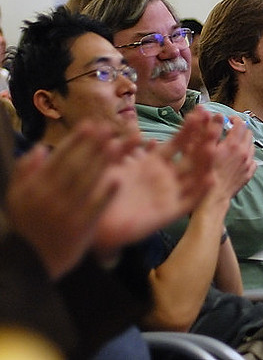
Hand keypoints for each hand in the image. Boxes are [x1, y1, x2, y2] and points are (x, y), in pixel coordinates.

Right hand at [5, 121, 133, 279]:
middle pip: (76, 166)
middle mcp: (50, 197)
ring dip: (103, 162)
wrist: (28, 264)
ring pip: (87, 182)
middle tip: (109, 128)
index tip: (91, 124)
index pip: (58, 158)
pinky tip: (118, 179)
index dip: (76, 140)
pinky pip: (95, 208)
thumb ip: (24, 171)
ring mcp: (66, 212)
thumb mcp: (16, 197)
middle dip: (93, 145)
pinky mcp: (80, 228)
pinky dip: (106, 193)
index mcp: (35, 187)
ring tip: (118, 145)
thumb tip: (40, 147)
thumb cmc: (26, 226)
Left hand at [93, 107, 227, 257]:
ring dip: (204, 163)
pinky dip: (200, 191)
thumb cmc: (101, 189)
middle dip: (204, 140)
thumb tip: (139, 134)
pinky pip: (189, 201)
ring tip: (213, 148)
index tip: (200, 113)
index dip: (189, 129)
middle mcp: (166, 177)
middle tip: (216, 125)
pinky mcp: (170, 212)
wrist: (94, 219)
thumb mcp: (112, 162)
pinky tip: (210, 179)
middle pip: (191, 156)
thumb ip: (125, 148)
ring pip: (194, 176)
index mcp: (154, 163)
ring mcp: (170, 194)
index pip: (178, 143)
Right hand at [201, 114, 255, 209]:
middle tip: (230, 131)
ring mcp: (247, 164)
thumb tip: (215, 115)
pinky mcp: (248, 174)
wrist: (212, 198)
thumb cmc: (202, 174)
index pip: (240, 124)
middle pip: (248, 133)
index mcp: (232, 145)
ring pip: (251, 146)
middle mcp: (243, 153)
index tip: (228, 120)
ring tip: (233, 145)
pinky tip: (237, 159)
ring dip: (244, 142)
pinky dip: (247, 156)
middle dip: (240, 130)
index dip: (234, 119)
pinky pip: (253, 160)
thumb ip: (209, 129)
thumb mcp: (201, 149)